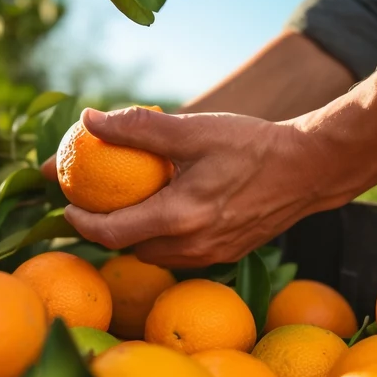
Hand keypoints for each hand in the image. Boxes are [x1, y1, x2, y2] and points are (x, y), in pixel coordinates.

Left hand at [46, 107, 353, 268]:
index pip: (111, 233)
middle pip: (129, 248)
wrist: (311, 170)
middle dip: (102, 230)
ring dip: (132, 234)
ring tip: (121, 205)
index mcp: (179, 217)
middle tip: (87, 202)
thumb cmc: (253, 145)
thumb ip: (138, 128)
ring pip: (154, 253)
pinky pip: (179, 253)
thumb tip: (89, 120)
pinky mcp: (226, 255)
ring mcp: (210, 255)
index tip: (65, 204)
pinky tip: (162, 209)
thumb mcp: (193, 129)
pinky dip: (161, 236)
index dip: (80, 222)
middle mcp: (192, 246)